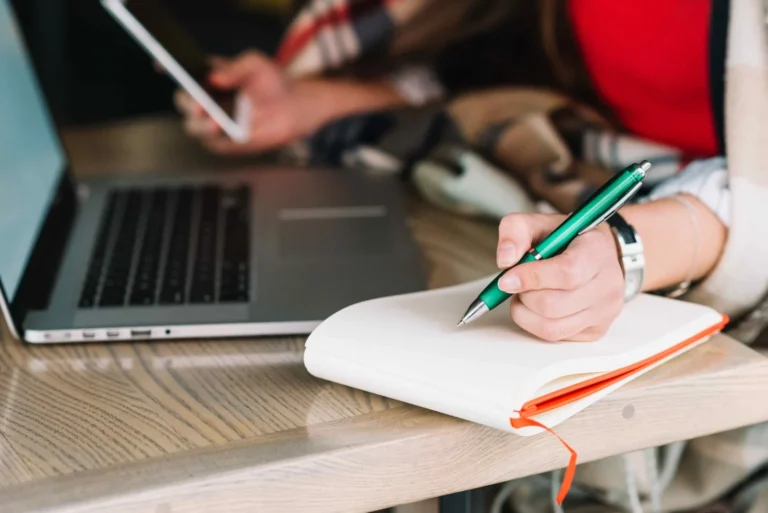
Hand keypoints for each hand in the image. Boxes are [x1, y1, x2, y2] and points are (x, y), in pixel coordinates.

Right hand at [173, 51, 327, 154]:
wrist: (292, 107)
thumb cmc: (273, 83)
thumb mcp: (256, 64)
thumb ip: (236, 67)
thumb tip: (217, 77)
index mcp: (207, 77)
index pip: (181, 74)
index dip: (166, 68)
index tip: (162, 66)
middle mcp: (205, 101)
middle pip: (183, 103)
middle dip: (189, 105)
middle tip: (201, 106)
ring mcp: (213, 122)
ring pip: (193, 127)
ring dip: (201, 126)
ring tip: (216, 124)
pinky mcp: (226, 142)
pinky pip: (215, 145)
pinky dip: (220, 141)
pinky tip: (230, 136)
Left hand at [496, 213, 624, 341]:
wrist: (602, 254)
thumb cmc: (568, 239)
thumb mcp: (539, 223)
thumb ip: (515, 231)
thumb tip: (505, 260)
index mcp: (597, 251)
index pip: (566, 273)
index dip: (531, 278)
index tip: (506, 279)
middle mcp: (607, 285)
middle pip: (553, 305)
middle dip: (524, 296)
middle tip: (517, 284)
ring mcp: (605, 311)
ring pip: (551, 327)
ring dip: (526, 312)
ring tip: (526, 294)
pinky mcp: (597, 330)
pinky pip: (556, 337)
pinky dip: (536, 324)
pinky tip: (538, 306)